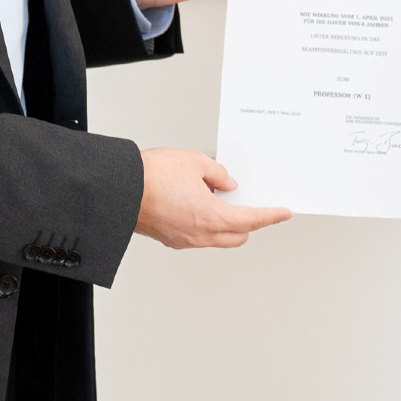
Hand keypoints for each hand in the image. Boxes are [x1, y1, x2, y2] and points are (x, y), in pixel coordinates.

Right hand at [135, 148, 292, 249]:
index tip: (283, 213)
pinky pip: (197, 235)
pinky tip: (197, 202)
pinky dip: (204, 223)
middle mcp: (199, 234)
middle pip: (237, 235)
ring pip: (216, 237)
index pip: (251, 220)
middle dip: (248, 222)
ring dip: (224, 222)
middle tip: (249, 202)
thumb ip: (218, 173)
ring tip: (217, 196)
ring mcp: (183, 239)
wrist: (118, 189)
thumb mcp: (195, 161)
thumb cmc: (151, 175)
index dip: (270, 216)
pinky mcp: (169, 238)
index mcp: (211, 217)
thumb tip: (227, 183)